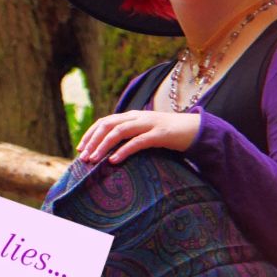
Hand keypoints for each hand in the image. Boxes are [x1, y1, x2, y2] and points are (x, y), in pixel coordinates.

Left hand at [76, 110, 201, 164]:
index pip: (105, 121)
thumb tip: (111, 150)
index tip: (80, 148)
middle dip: (92, 140)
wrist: (196, 129)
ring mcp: (148, 124)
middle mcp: (137, 117)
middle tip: (83, 157)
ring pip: (119, 132)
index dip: (90, 134)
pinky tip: (113, 160)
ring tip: (93, 159)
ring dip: (103, 146)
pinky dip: (123, 150)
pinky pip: (137, 142)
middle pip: (108, 125)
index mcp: (132, 116)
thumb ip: (130, 136)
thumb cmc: (169, 134)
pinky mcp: (160, 135)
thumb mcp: (146, 132)